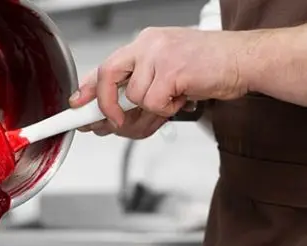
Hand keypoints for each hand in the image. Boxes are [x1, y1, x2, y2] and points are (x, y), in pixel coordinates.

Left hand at [71, 27, 251, 134]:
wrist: (245, 61)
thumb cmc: (211, 68)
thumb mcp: (168, 74)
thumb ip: (141, 89)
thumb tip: (115, 116)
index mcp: (146, 44)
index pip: (106, 65)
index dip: (88, 88)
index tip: (77, 104)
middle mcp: (149, 45)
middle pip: (107, 76)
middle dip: (105, 107)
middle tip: (112, 124)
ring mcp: (159, 55)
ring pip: (134, 98)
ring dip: (151, 111)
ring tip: (172, 103)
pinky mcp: (172, 69)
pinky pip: (153, 103)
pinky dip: (166, 110)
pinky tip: (181, 100)